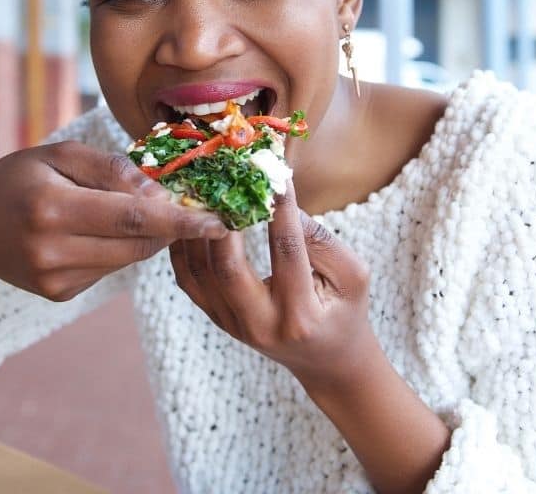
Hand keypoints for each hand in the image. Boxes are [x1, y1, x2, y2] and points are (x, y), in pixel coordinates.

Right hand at [0, 140, 228, 331]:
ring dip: (144, 234)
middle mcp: (51, 250)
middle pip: (137, 241)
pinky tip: (92, 231)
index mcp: (50, 207)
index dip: (181, 219)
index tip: (219, 220)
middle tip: (189, 202)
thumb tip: (160, 191)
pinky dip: (116, 248)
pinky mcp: (59, 294)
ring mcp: (54, 279)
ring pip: (129, 258)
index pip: (132, 216)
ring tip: (126, 208)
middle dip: (170, 224)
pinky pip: (109, 269)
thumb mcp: (59, 154)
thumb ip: (111, 169)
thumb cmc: (17, 178)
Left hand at [168, 179, 374, 385]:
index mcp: (300, 316)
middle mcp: (261, 325)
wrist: (326, 359)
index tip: (275, 175)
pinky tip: (192, 218)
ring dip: (198, 230)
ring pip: (201, 273)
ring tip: (204, 193)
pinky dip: (185, 247)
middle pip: (228, 268)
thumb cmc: (344, 310)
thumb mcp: (351, 276)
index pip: (286, 252)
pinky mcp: (218, 319)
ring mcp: (233, 325)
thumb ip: (320, 240)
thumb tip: (279, 200)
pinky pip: (189, 280)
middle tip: (226, 182)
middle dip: (224, 221)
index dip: (281, 210)